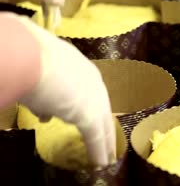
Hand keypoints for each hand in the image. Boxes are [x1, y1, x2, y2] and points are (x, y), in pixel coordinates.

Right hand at [10, 14, 115, 167]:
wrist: (32, 57)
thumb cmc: (32, 59)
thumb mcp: (40, 76)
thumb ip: (45, 97)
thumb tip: (45, 115)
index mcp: (83, 70)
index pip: (90, 92)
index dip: (88, 107)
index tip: (88, 119)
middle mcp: (93, 83)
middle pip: (102, 109)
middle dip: (104, 126)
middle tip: (107, 141)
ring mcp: (93, 99)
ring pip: (103, 125)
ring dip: (105, 143)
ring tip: (108, 156)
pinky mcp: (89, 115)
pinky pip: (95, 137)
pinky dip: (98, 151)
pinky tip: (101, 162)